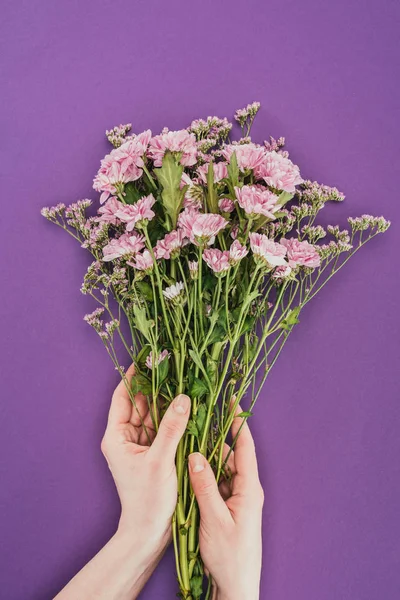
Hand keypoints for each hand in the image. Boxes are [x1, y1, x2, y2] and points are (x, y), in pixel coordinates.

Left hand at [55, 364, 190, 599]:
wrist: (149, 532)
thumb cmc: (148, 500)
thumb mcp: (160, 461)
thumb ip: (171, 428)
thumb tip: (182, 398)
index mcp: (116, 436)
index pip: (122, 397)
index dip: (133, 377)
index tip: (146, 358)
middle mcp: (125, 437)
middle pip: (140, 403)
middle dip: (155, 386)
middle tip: (172, 365)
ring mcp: (140, 445)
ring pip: (153, 415)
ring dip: (166, 401)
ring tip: (182, 380)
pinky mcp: (153, 453)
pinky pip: (162, 428)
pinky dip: (172, 418)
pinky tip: (186, 405)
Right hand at [188, 406, 263, 599]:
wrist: (236, 586)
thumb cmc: (230, 556)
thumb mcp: (214, 519)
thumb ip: (205, 486)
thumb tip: (195, 454)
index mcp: (249, 488)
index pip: (246, 447)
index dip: (238, 422)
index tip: (231, 400)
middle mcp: (245, 489)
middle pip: (230, 455)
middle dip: (213, 439)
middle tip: (195, 422)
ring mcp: (237, 499)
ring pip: (221, 469)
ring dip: (206, 460)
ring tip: (188, 446)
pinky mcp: (228, 508)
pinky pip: (216, 483)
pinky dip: (204, 476)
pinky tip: (189, 473)